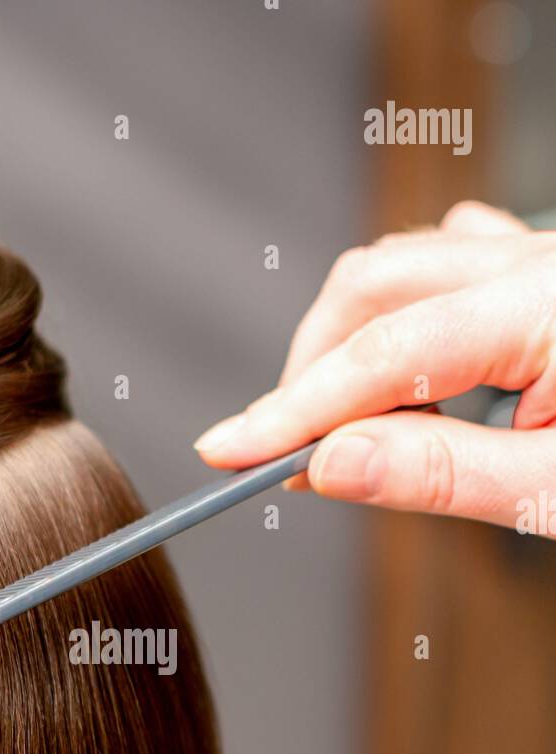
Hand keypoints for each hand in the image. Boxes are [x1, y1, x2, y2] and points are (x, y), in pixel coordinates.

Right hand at [193, 202, 555, 531]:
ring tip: (351, 431)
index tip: (233, 451)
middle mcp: (540, 263)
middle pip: (374, 287)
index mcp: (549, 306)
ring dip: (353, 344)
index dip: (295, 408)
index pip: (384, 354)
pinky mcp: (543, 276)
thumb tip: (335, 461)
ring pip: (402, 267)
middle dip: (311, 370)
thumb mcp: (555, 489)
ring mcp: (541, 260)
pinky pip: (450, 264)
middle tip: (282, 452)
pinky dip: (403, 318)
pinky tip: (410, 376)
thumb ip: (446, 472)